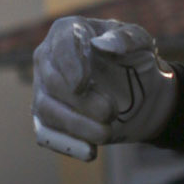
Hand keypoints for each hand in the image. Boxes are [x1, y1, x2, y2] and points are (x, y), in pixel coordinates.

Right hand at [32, 18, 177, 161]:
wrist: (139, 91)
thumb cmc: (133, 59)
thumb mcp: (140, 43)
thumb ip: (126, 38)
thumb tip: (103, 44)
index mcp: (68, 31)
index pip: (61, 44)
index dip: (69, 65)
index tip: (82, 84)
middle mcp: (48, 59)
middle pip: (51, 81)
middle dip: (80, 101)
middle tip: (111, 112)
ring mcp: (44, 91)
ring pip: (46, 110)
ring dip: (76, 125)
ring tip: (107, 133)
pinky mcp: (47, 119)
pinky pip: (47, 134)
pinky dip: (67, 145)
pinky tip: (90, 152)